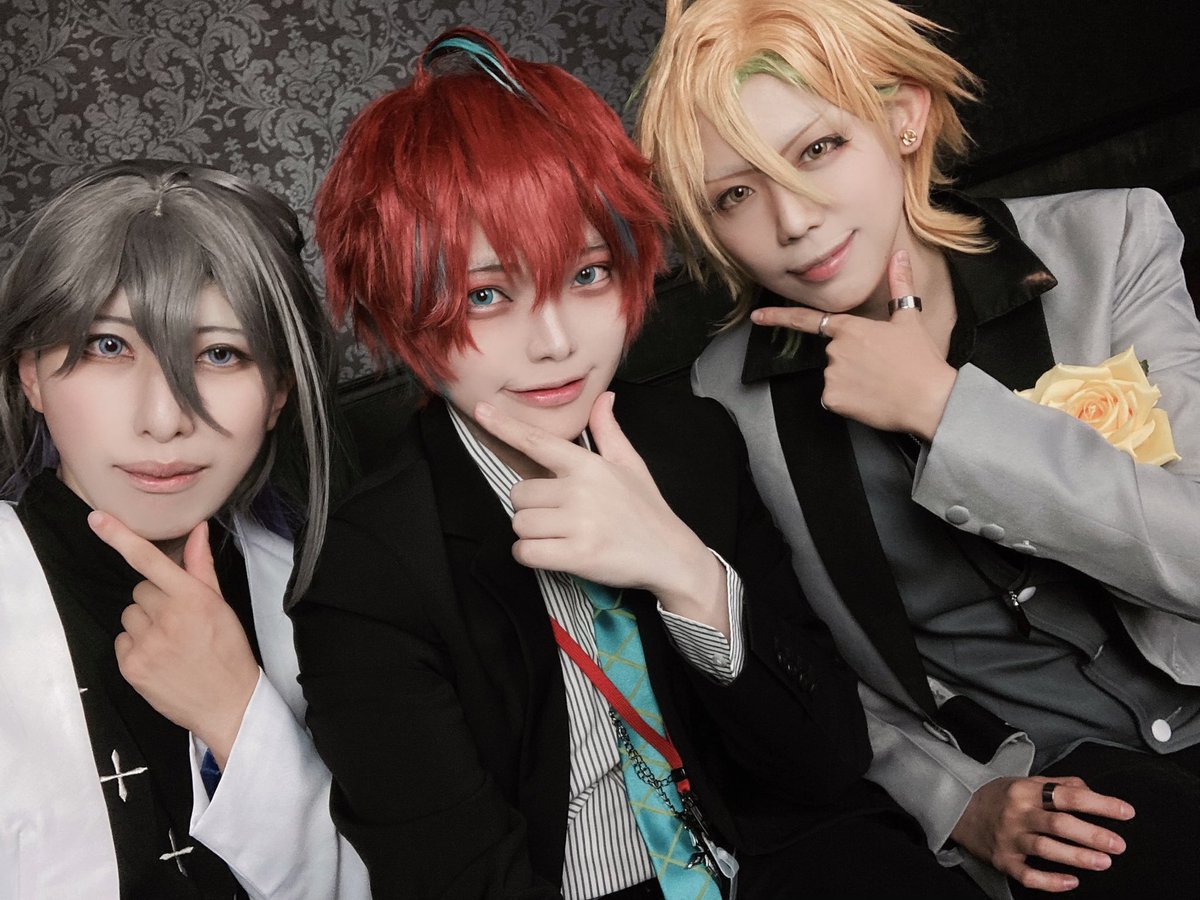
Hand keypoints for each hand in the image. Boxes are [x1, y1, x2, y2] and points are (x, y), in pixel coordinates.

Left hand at [89, 512, 259, 768]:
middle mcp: (167, 618)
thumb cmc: (228, 651)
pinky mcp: (132, 666)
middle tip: (180, 621)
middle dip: (156, 600)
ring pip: (129, 615)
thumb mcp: (221, 606)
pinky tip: (159, 658)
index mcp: (192, 598)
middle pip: (140, 590)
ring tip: (171, 642)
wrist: (228, 703)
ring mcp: (147, 644)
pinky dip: (136, 646)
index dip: (120, 536)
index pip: (149, 560)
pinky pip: (121, 641)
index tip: (97, 517)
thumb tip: (198, 529)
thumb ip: (201, 566)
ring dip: (145, 624)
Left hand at [473, 392, 728, 631]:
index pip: (538, 441)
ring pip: (520, 524)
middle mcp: (580, 490)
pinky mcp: (576, 555)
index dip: (506, 426)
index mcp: (588, 466)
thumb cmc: (646, 509)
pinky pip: (526, 552)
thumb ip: (608, 431)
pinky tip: (554, 553)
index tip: (481, 411)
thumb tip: (605, 398)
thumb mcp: (631, 464)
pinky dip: (532, 556)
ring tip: (562, 535)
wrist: (670, 555)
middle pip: (519, 494)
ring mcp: (578, 523)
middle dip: (532, 507)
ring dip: (532, 533)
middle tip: (560, 515)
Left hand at [750, 250, 956, 439]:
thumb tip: (899, 255)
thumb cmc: (921, 360)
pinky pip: (833, 400)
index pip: (807, 319)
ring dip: (851, 383)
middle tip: (881, 369)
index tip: (757, 317)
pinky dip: (849, 402)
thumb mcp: (909, 318)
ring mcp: (831, 374)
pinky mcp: (832, 399)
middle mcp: (835, 349)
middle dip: (851, 362)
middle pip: (833, 355)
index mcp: (850, 328)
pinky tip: (870, 400)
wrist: (930, 399)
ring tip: (880, 384)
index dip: (778, 317)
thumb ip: (900, 285)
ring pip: (834, 378)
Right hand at [952, 775, 1134, 891]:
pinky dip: (1051, 881)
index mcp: (1025, 790)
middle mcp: (1017, 814)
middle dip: (1092, 834)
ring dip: (1077, 857)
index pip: (1068, 795)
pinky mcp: (1002, 860)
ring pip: (1045, 849)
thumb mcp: (1027, 782)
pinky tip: (1072, 882)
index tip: (1126, 812)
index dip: (1100, 804)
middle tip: (1119, 845)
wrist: (958, 809)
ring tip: (1104, 862)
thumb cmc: (1001, 796)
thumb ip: (1060, 785)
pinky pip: (1028, 875)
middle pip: (1059, 823)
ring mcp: (1009, 838)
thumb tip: (1093, 794)